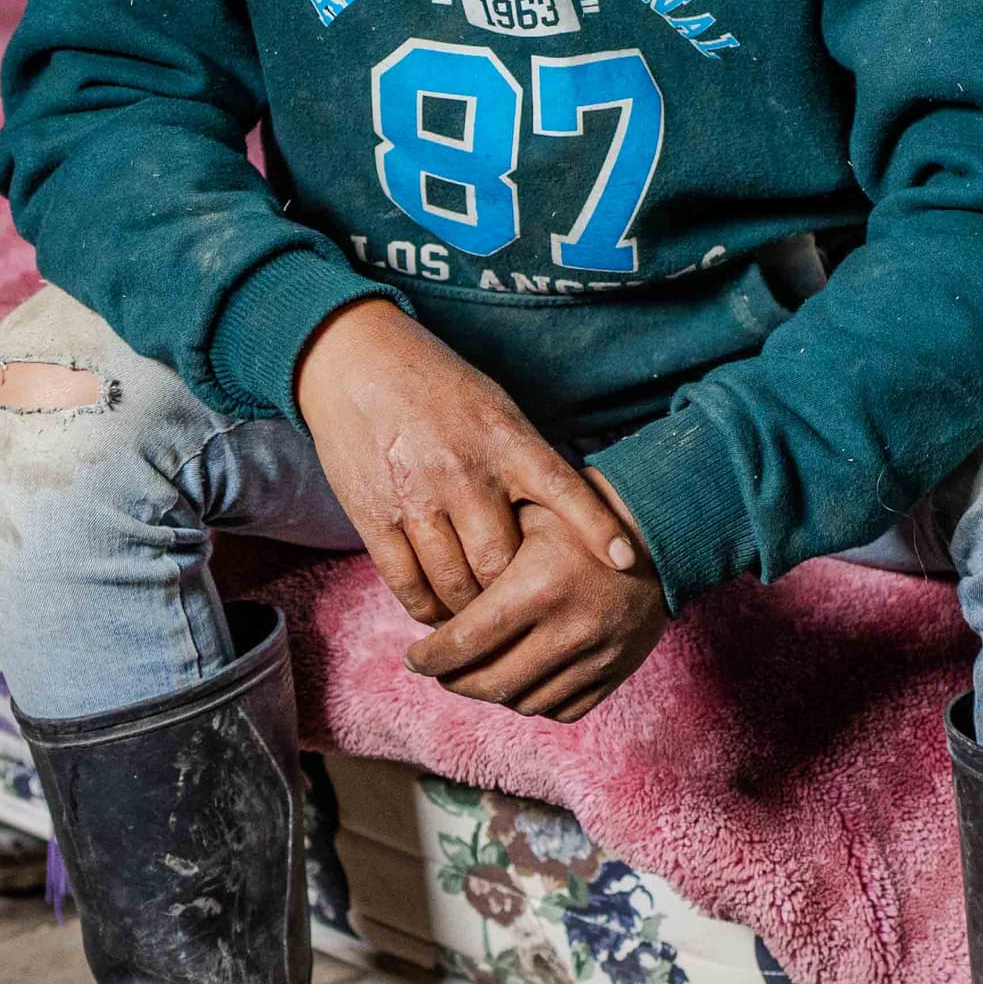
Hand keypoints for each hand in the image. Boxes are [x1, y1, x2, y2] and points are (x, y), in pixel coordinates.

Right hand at [294, 298, 640, 623]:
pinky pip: (408, 586)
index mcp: (503, 439)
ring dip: (470, 613)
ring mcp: (417, 497)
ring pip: (455, 585)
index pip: (563, 488)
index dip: (598, 528)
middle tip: (525, 611)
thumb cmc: (436, 388)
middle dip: (516, 596)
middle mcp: (463, 471)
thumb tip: (570, 523)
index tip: (628, 561)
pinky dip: (427, 610)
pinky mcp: (375, 518)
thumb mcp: (495, 409)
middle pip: (503, 563)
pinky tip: (438, 612)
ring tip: (479, 620)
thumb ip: (527, 462)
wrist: (354, 362)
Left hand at [404, 478, 670, 720]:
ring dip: (492, 692)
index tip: (413, 657)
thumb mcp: (528, 517)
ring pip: (523, 701)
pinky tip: (521, 678)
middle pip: (490, 682)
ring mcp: (595, 656)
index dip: (430, 657)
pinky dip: (534, 700)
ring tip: (477, 672)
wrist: (659, 534)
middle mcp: (568, 629)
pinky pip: (562, 709)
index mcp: (538, 587)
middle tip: (439, 669)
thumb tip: (430, 601)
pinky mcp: (615, 673)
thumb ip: (481, 554)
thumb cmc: (579, 518)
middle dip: (454, 680)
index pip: (465, 642)